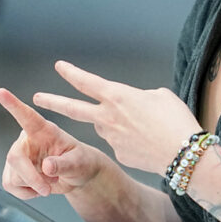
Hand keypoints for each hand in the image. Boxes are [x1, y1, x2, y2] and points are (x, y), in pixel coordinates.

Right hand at [0, 88, 106, 198]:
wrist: (78, 176)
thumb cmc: (81, 161)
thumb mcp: (79, 162)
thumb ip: (64, 164)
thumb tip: (47, 166)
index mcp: (45, 130)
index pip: (27, 116)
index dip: (13, 104)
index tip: (1, 92)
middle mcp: (28, 140)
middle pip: (15, 157)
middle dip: (30, 176)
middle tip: (47, 189)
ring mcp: (19, 156)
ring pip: (13, 175)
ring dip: (33, 185)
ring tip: (51, 181)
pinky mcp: (13, 171)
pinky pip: (10, 185)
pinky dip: (26, 193)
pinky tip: (40, 187)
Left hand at [31, 61, 199, 175]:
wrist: (184, 154)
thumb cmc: (176, 121)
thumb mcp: (160, 97)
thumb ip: (140, 97)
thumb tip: (133, 106)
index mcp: (117, 96)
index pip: (87, 82)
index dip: (71, 73)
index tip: (59, 67)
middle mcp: (108, 117)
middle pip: (73, 109)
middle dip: (53, 102)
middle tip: (37, 98)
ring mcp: (111, 138)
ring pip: (104, 126)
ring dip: (114, 123)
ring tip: (143, 126)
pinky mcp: (119, 155)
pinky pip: (120, 143)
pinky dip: (130, 141)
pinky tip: (149, 143)